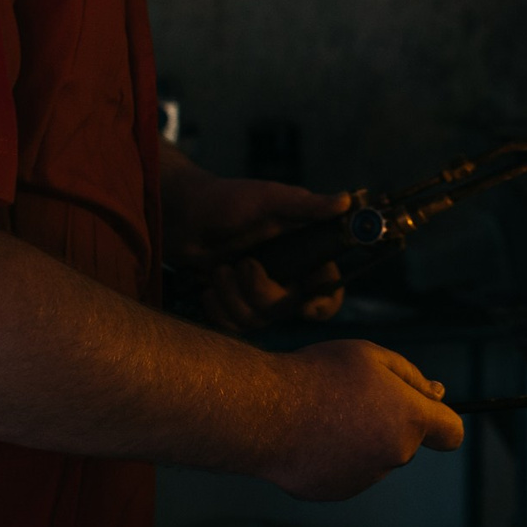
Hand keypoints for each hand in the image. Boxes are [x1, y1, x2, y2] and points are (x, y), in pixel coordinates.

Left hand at [165, 155, 350, 329]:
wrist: (180, 215)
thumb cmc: (225, 199)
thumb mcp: (267, 198)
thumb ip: (305, 205)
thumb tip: (346, 201)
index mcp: (301, 251)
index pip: (328, 288)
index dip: (323, 303)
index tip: (305, 307)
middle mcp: (284, 276)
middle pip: (287, 309)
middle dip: (260, 291)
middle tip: (242, 263)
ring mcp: (257, 293)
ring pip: (257, 321)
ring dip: (232, 296)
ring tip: (219, 270)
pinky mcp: (233, 305)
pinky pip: (233, 327)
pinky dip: (217, 310)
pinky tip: (208, 288)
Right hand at [261, 340, 464, 500]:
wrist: (265, 413)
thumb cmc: (319, 376)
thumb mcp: (371, 356)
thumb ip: (411, 377)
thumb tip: (437, 392)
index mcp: (410, 421)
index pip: (451, 433)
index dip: (443, 420)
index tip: (427, 410)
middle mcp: (394, 456)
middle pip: (406, 441)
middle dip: (389, 422)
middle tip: (352, 395)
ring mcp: (364, 478)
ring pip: (374, 456)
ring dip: (360, 439)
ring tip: (324, 413)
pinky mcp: (335, 491)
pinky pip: (345, 471)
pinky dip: (334, 457)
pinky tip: (309, 435)